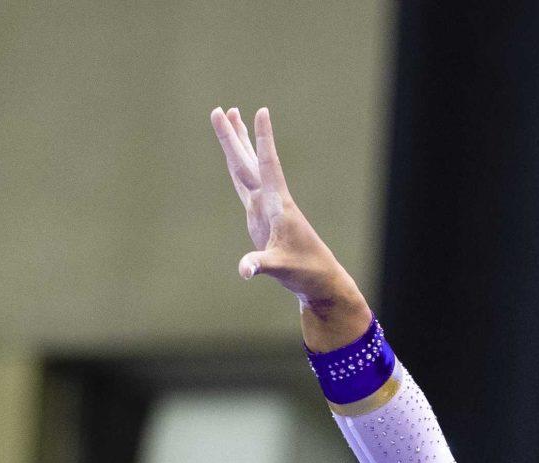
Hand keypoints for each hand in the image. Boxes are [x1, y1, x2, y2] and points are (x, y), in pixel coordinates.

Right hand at [209, 104, 342, 297]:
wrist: (317, 277)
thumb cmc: (304, 270)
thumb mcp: (281, 268)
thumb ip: (261, 265)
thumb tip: (244, 271)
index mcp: (278, 205)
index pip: (268, 165)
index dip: (264, 140)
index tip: (262, 112)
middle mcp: (271, 199)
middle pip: (248, 161)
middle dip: (234, 136)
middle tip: (221, 109)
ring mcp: (264, 206)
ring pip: (246, 167)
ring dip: (237, 142)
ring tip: (230, 115)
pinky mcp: (259, 214)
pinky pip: (244, 183)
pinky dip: (237, 166)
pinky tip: (234, 154)